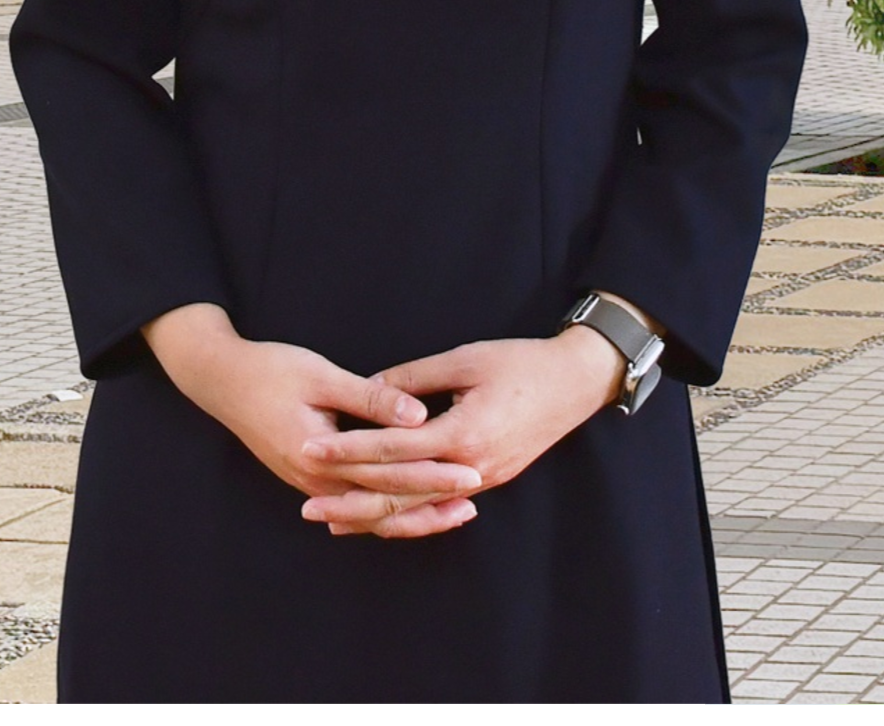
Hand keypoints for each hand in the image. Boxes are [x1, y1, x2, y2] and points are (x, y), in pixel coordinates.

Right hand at [143, 303, 481, 539]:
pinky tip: (415, 508)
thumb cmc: (271, 371)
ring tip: (455, 513)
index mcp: (319, 456)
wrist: (221, 381)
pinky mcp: (312, 477)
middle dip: (429, 504)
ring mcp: (312, 483)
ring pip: (369, 511)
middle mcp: (315, 480)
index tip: (469, 472)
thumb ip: (370, 398)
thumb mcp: (322, 377)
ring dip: (411, 513)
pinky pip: (356, 502)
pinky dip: (387, 508)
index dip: (431, 475)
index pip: (386, 475)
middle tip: (473, 499)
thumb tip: (417, 416)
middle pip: (381, 503)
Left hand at [296, 329, 625, 533]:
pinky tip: (380, 519)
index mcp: (462, 433)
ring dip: (372, 517)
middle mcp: (471, 467)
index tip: (309, 450)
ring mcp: (483, 480)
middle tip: (307, 507)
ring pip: (417, 508)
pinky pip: (438, 505)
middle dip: (350, 501)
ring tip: (331, 524)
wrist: (577, 382)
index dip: (348, 450)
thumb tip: (368, 390)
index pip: (391, 449)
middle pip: (399, 493)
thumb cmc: (523, 363)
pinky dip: (406, 514)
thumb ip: (413, 378)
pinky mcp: (490, 481)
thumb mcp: (466, 359)